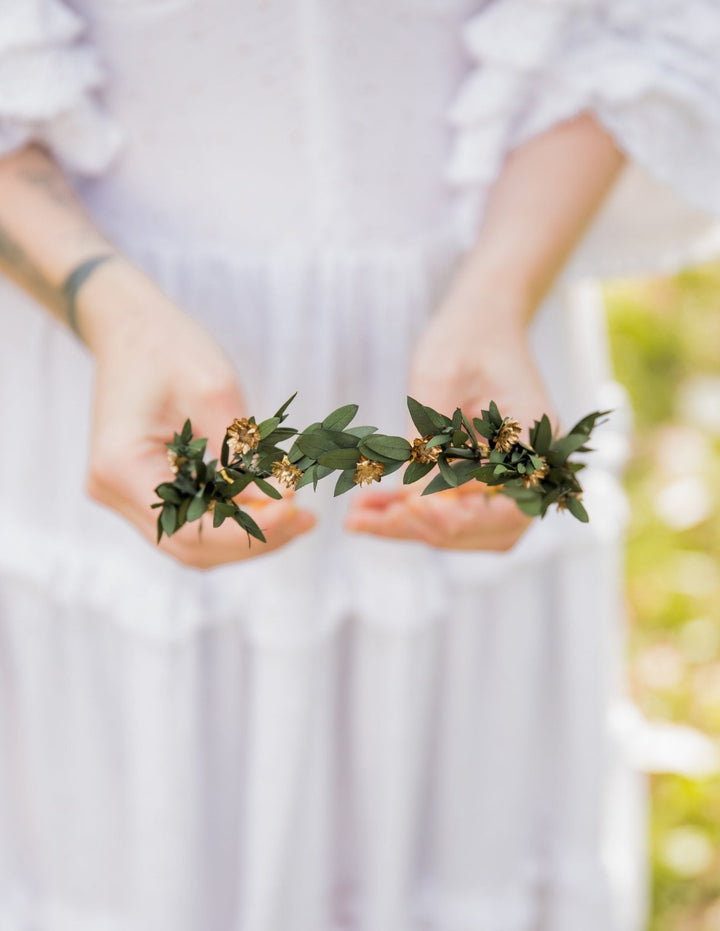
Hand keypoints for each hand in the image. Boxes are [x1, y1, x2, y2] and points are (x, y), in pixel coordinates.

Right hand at [79, 262, 315, 567]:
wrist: (133, 329)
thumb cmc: (172, 349)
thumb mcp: (216, 391)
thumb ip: (245, 452)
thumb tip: (284, 503)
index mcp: (122, 467)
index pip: (190, 528)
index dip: (246, 531)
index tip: (296, 512)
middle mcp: (113, 491)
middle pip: (191, 546)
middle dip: (253, 540)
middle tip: (306, 520)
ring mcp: (124, 495)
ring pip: (192, 542)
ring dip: (245, 536)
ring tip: (297, 516)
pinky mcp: (141, 490)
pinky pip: (190, 521)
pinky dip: (230, 520)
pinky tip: (270, 506)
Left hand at [345, 299, 555, 550]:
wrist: (480, 322)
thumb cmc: (464, 337)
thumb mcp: (439, 378)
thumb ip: (430, 439)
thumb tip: (411, 502)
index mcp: (536, 437)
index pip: (506, 505)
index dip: (457, 516)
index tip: (407, 507)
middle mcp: (533, 467)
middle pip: (487, 529)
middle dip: (425, 530)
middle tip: (364, 521)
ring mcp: (511, 479)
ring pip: (466, 528)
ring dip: (412, 529)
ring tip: (356, 519)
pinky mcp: (484, 481)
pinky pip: (452, 511)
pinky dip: (411, 515)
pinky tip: (368, 509)